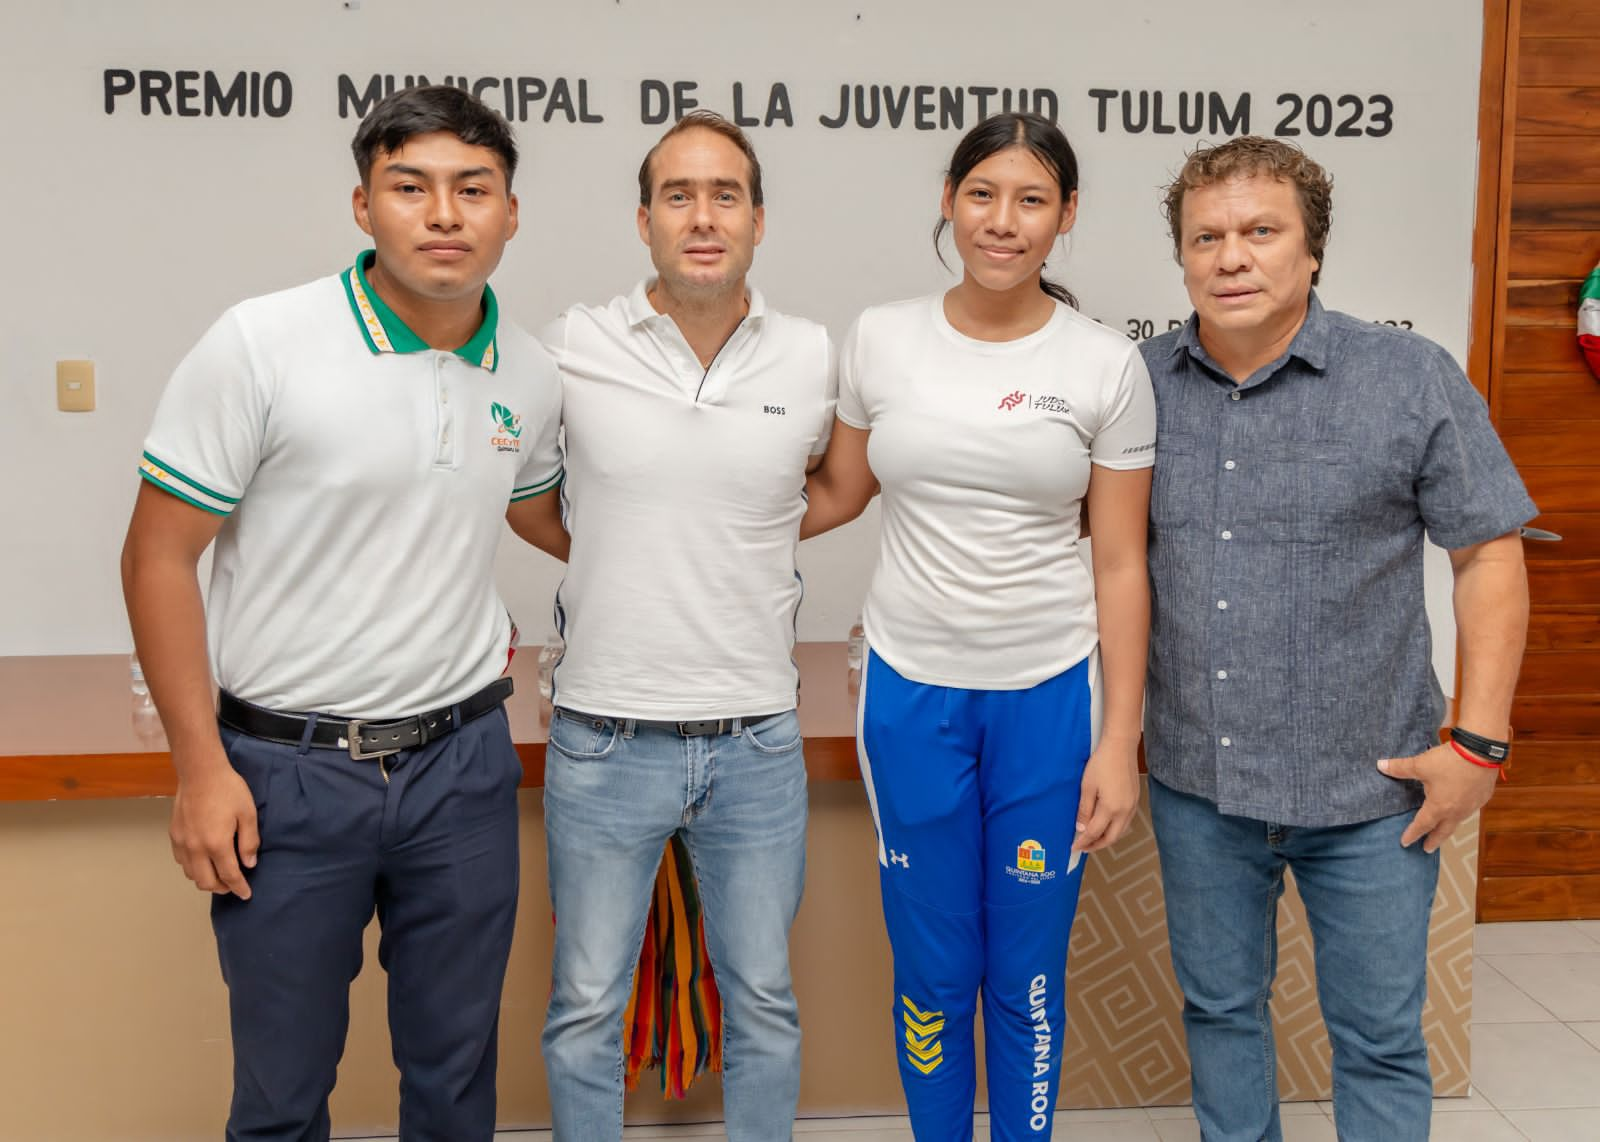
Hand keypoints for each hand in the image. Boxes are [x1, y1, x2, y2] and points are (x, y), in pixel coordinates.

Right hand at [169, 753, 258, 898]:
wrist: (200, 772)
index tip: (246, 895)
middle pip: (206, 882)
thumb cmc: (228, 790)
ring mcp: (182, 843)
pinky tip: (203, 860)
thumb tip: (249, 864)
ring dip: (206, 879)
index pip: (229, 876)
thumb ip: (249, 842)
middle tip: (234, 884)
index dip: (239, 888)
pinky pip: (181, 862)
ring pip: (191, 874)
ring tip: (219, 873)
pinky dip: (193, 868)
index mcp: (217, 844)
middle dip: (222, 888)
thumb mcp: (248, 814)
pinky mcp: (174, 836)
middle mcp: (196, 848)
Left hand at [1073, 737, 1140, 853]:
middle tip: (1083, 847)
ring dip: (1107, 838)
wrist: (1121, 747)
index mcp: (1110, 808)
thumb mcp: (1087, 786)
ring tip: (1093, 838)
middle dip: (1096, 845)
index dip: (1083, 842)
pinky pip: (1126, 822)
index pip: (1094, 833)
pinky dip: (1115, 829)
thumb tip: (1081, 829)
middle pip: (1111, 838)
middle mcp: (1124, 811)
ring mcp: (1132, 806)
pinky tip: (1106, 825)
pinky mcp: (1136, 800)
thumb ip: (1084, 810)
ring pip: (1120, 831)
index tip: (1073, 847)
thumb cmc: (1102, 763)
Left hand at [1377, 743, 1500, 852]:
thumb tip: (1380, 765)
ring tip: (1442, 829)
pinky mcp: (1483, 797)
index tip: (1405, 843)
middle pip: (1443, 831)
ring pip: (1458, 821)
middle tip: (1427, 849)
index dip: (1412, 833)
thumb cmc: (1450, 761)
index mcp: (1439, 807)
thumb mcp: (1421, 764)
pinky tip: (1460, 809)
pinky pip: (1469, 810)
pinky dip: (1461, 813)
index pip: (1422, 824)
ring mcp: (1472, 806)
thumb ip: (1400, 768)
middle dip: (1434, 840)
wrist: (1482, 752)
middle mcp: (1456, 811)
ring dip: (1448, 827)